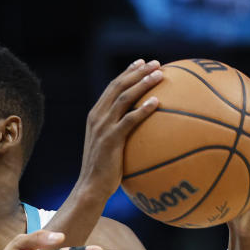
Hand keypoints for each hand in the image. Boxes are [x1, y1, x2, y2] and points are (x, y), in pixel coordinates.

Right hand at [74, 59, 163, 199]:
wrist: (90, 187)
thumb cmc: (104, 171)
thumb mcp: (109, 146)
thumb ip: (120, 132)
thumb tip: (142, 128)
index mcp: (96, 115)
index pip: (112, 87)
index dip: (128, 72)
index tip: (142, 62)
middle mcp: (97, 117)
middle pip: (118, 86)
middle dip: (138, 72)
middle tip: (156, 64)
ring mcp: (102, 128)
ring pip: (123, 98)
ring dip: (142, 84)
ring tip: (159, 75)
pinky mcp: (110, 140)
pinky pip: (129, 120)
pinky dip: (143, 109)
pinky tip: (157, 102)